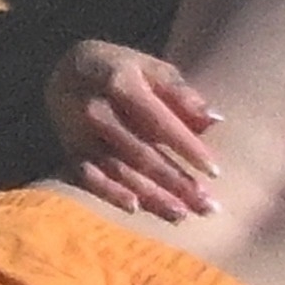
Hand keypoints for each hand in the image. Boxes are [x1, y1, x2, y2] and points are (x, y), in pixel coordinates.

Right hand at [47, 38, 220, 219]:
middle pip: (142, 153)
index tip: (214, 171)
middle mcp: (97, 109)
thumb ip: (181, 93)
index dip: (187, 148)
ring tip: (182, 215)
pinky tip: (135, 208)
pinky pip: (89, 178)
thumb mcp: (151, 69)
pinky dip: (110, 193)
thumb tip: (215, 120)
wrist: (69, 72)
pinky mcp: (70, 151)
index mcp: (121, 83)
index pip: (160, 121)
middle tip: (207, 207)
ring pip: (120, 171)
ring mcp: (79, 133)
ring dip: (151, 196)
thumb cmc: (123, 70)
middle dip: (176, 183)